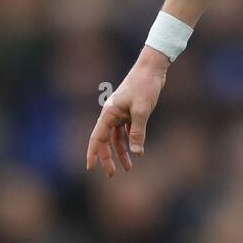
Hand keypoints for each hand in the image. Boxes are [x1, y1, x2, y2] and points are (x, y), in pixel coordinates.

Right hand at [85, 47, 168, 176]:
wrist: (152, 69)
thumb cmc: (145, 86)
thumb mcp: (142, 111)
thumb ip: (138, 133)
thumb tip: (137, 153)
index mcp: (109, 113)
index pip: (97, 137)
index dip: (93, 154)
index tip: (90, 168)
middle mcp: (111, 114)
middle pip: (105, 140)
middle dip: (107, 158)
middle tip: (112, 174)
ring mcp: (120, 113)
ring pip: (116, 137)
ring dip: (121, 152)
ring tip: (128, 168)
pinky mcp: (130, 112)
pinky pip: (126, 131)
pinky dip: (130, 141)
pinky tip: (135, 151)